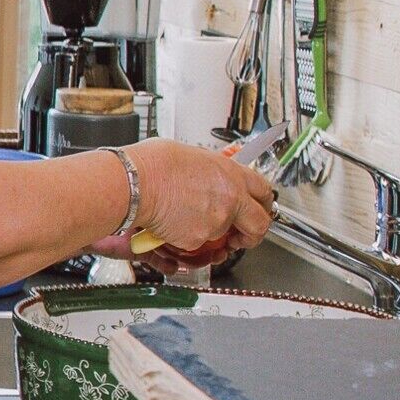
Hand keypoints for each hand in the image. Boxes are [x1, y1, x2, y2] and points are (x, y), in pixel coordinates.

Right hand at [126, 142, 278, 263]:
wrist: (134, 184)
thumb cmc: (153, 165)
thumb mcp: (193, 156)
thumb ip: (212, 171)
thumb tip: (211, 175)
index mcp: (232, 175)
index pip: (264, 192)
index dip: (264, 203)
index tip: (260, 208)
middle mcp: (231, 200)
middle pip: (260, 224)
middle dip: (253, 233)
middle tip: (242, 234)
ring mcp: (217, 222)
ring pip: (222, 235)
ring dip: (210, 232)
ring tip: (186, 218)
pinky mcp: (198, 240)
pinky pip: (197, 243)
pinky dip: (186, 236)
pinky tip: (172, 222)